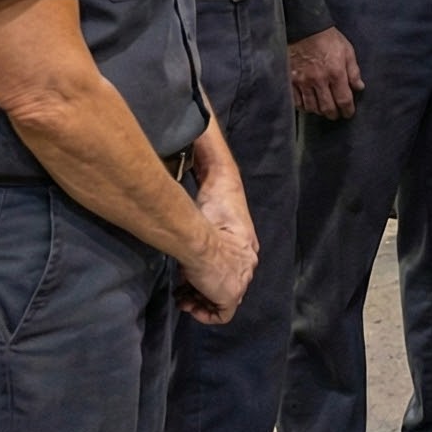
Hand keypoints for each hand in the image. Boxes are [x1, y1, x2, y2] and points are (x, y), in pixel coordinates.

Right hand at [175, 149, 258, 324]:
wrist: (205, 242)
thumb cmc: (207, 213)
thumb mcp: (212, 178)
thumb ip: (208, 153)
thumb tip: (203, 118)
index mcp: (244, 237)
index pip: (232, 252)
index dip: (210, 256)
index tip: (190, 258)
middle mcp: (247, 260)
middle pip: (227, 276)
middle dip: (203, 278)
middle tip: (183, 276)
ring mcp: (241, 280)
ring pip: (220, 296)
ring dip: (198, 294)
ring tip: (184, 288)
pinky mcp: (231, 297)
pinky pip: (220, 313)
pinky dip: (203, 310)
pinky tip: (188, 300)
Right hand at [178, 209, 256, 325]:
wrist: (199, 245)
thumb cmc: (199, 243)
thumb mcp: (204, 253)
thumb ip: (206, 267)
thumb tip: (192, 281)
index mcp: (245, 254)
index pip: (230, 276)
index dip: (209, 282)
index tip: (192, 284)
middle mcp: (248, 269)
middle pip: (225, 289)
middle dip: (203, 295)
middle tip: (185, 296)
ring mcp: (241, 284)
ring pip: (223, 303)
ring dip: (200, 305)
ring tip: (183, 303)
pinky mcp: (233, 297)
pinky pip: (223, 316)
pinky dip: (206, 317)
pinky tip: (192, 310)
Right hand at [288, 27, 362, 119]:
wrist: (304, 29)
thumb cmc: (328, 38)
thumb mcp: (347, 51)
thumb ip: (354, 71)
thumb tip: (359, 87)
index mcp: (336, 72)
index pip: (343, 100)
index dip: (347, 110)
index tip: (349, 114)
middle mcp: (319, 80)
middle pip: (327, 107)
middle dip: (334, 114)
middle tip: (337, 115)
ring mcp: (303, 82)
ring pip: (312, 107)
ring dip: (319, 111)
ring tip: (324, 110)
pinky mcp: (291, 81)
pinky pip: (297, 102)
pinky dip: (304, 107)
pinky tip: (309, 105)